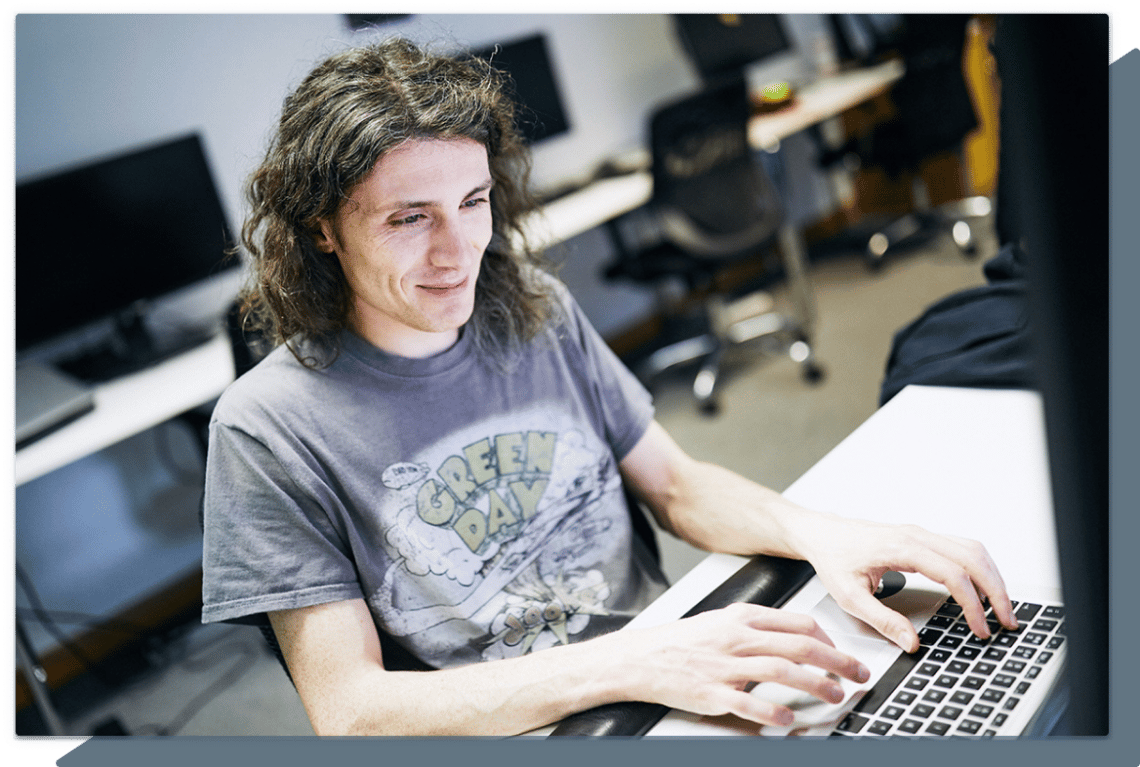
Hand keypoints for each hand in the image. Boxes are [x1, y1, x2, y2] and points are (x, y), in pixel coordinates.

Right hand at [611, 602, 870, 726]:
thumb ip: (755, 626)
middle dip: (835, 661)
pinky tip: (788, 721)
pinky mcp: (711, 692)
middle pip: (798, 646)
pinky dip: (771, 712)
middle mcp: (736, 638)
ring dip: (814, 685)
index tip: (840, 653)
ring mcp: (724, 665)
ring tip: (834, 696)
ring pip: (781, 671)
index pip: (797, 623)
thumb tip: (793, 635)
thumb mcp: (719, 621)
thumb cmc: (680, 642)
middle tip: (856, 674)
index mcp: (740, 617)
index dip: (827, 639)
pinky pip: (747, 702)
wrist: (639, 658)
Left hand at [792, 515, 1018, 651]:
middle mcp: (916, 536)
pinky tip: (982, 589)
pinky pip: (961, 547)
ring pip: (972, 549)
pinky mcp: (922, 537)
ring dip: (992, 577)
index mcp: (901, 548)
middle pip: (972, 557)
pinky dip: (979, 568)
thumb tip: (911, 642)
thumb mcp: (849, 596)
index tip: (980, 628)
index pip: (952, 574)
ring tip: (1001, 608)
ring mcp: (921, 534)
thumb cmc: (833, 558)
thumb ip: (882, 620)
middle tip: (1007, 621)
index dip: (971, 604)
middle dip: (996, 590)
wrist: (822, 534)